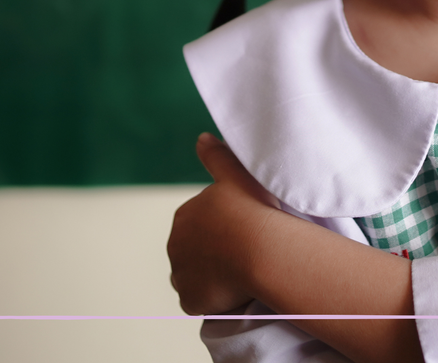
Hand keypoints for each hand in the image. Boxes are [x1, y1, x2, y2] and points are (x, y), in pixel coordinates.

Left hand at [167, 132, 283, 314]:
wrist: (263, 250)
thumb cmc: (254, 211)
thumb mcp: (236, 174)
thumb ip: (217, 156)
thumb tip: (201, 138)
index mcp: (183, 215)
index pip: (200, 225)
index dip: (222, 228)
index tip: (242, 230)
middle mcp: (174, 244)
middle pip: (195, 251)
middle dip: (214, 253)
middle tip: (243, 252)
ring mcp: (180, 274)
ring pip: (196, 276)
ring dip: (211, 276)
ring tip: (240, 273)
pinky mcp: (190, 299)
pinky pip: (200, 300)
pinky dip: (213, 298)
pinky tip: (233, 291)